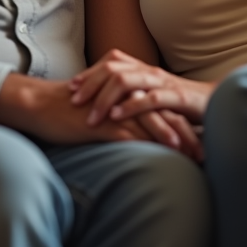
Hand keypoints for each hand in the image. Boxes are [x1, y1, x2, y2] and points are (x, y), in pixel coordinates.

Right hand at [0, 73, 200, 158]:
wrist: (41, 105)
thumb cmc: (69, 109)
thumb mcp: (101, 108)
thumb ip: (120, 113)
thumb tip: (136, 129)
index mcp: (126, 92)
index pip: (161, 106)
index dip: (182, 123)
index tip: (199, 141)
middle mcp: (124, 96)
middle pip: (163, 112)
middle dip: (186, 133)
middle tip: (204, 152)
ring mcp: (113, 107)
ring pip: (151, 121)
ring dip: (174, 138)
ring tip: (192, 154)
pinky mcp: (102, 120)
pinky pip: (130, 132)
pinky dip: (149, 142)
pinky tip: (163, 153)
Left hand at [70, 49, 213, 127]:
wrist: (217, 105)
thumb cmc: (180, 104)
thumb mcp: (151, 96)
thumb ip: (132, 95)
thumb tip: (102, 101)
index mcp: (143, 69)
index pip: (111, 62)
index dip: (90, 72)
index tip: (71, 87)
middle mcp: (150, 72)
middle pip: (113, 68)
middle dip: (91, 84)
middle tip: (73, 101)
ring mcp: (163, 83)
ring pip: (127, 81)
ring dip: (105, 98)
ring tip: (91, 116)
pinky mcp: (177, 98)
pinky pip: (150, 99)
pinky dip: (131, 107)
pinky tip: (116, 117)